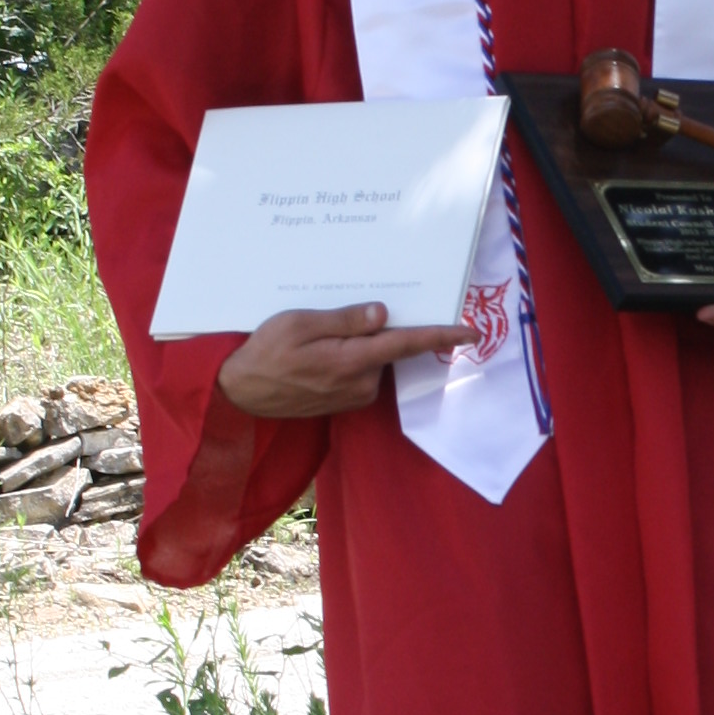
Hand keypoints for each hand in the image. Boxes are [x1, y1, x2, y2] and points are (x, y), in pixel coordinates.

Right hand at [217, 303, 472, 420]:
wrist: (241, 392)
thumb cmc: (266, 352)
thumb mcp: (299, 324)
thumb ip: (345, 320)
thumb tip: (384, 314)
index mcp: (352, 360)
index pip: (406, 344)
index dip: (441, 336)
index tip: (472, 332)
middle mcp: (361, 383)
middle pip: (390, 347)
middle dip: (380, 328)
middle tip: (346, 314)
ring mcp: (354, 395)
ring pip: (374, 358)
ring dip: (361, 343)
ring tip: (321, 334)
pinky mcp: (345, 401)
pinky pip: (361, 371)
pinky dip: (352, 356)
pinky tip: (322, 350)